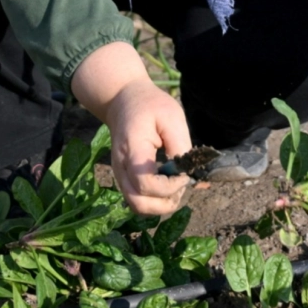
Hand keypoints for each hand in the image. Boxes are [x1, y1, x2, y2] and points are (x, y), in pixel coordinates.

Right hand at [71, 42, 191, 215]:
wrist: (123, 101)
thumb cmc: (150, 105)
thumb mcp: (172, 117)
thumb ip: (180, 146)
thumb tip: (187, 174)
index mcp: (132, 149)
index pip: (146, 184)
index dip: (170, 186)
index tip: (184, 173)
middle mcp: (121, 167)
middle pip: (139, 204)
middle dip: (166, 202)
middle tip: (181, 183)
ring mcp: (120, 175)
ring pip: (137, 207)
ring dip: (161, 204)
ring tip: (176, 185)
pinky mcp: (124, 178)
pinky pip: (138, 200)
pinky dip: (155, 200)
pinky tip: (168, 183)